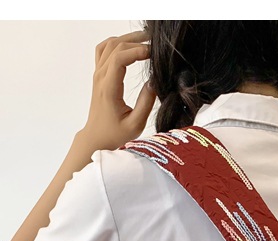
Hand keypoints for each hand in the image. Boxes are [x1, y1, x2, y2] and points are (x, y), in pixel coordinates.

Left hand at [77, 30, 156, 152]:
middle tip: (155, 43)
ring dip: (126, 39)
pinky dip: (117, 43)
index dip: (137, 51)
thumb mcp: (136, 124)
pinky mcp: (99, 75)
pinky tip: (130, 46)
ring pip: (109, 45)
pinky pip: (104, 50)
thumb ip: (146, 103)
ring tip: (145, 39)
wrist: (96, 138)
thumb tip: (154, 82)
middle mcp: (100, 77)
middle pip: (115, 46)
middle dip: (135, 41)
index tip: (154, 54)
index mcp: (109, 88)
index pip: (120, 58)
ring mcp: (98, 74)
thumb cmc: (116, 135)